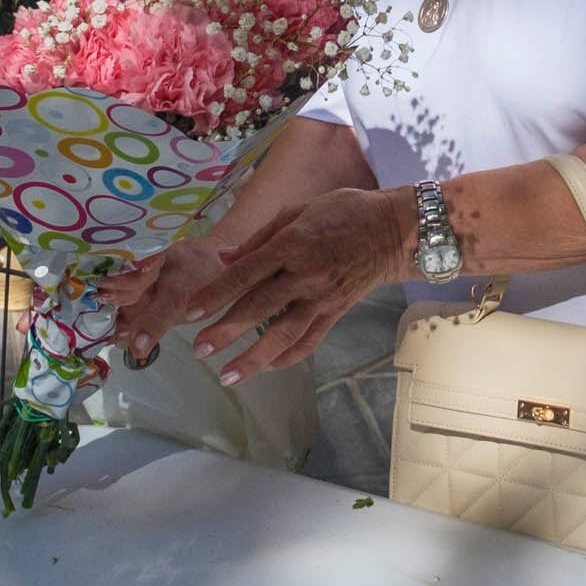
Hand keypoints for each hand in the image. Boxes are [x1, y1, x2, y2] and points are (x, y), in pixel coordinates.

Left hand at [116, 187, 413, 381]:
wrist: (394, 231)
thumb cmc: (345, 211)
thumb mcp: (300, 209)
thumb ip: (261, 236)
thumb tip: (227, 259)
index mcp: (293, 243)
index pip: (245, 273)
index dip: (216, 294)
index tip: (191, 312)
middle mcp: (306, 274)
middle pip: (259, 309)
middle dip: (226, 332)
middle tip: (198, 350)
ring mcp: (322, 298)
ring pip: (283, 335)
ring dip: (253, 359)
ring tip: (228, 376)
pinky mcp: (336, 313)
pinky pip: (310, 342)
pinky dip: (287, 358)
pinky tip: (267, 368)